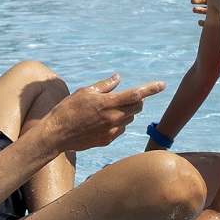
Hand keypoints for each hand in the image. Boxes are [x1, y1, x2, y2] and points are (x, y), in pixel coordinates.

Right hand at [33, 75, 164, 155]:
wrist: (57, 134)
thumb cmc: (68, 109)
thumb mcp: (85, 92)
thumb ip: (105, 86)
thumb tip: (118, 78)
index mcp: (108, 103)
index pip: (136, 94)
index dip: (151, 89)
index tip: (162, 85)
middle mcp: (113, 118)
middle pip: (137, 107)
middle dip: (137, 100)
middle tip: (128, 96)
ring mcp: (111, 131)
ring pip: (129, 119)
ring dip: (127, 111)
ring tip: (109, 109)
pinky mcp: (108, 140)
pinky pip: (121, 130)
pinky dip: (119, 123)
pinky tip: (104, 121)